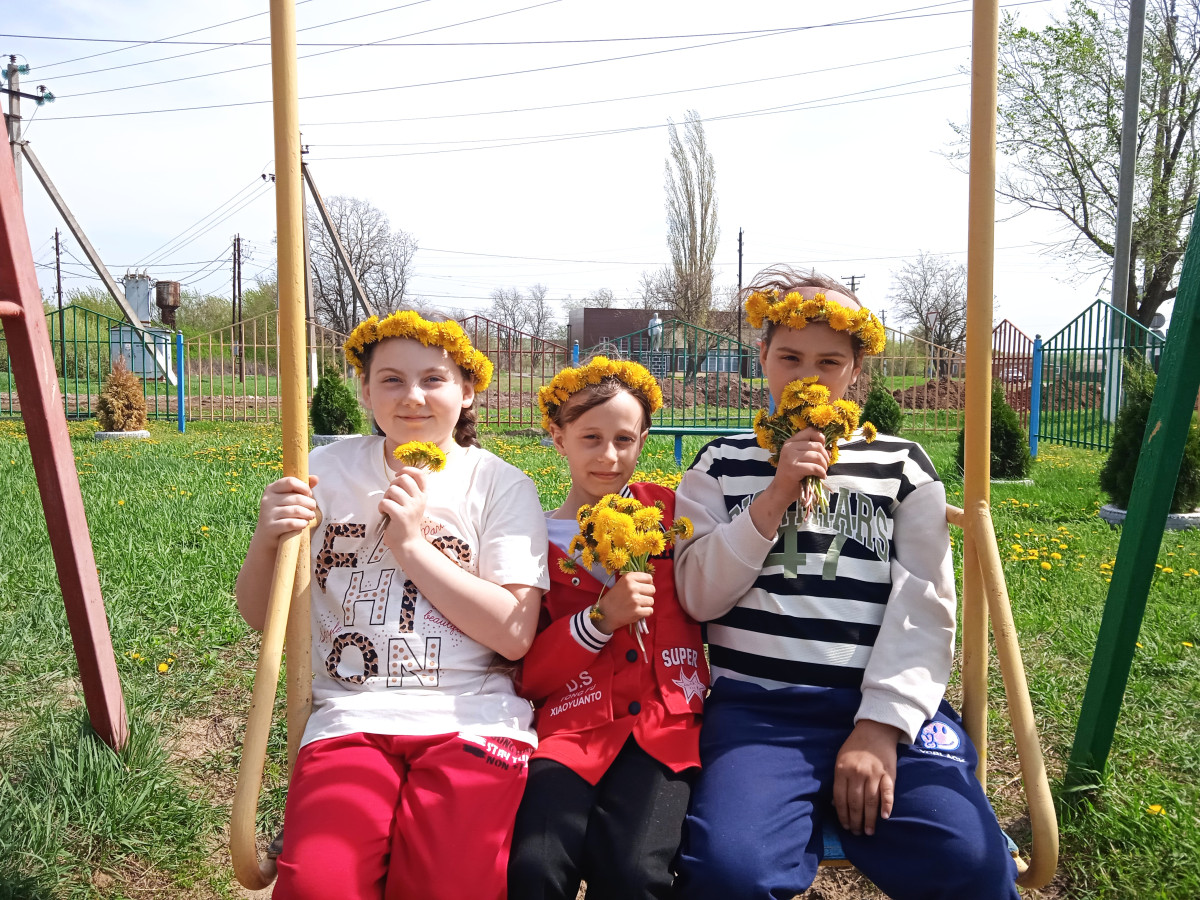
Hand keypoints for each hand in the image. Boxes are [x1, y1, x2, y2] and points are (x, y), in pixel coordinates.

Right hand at [257, 475, 318, 542]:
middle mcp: (268, 499)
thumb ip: (301, 488)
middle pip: (297, 498)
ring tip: (310, 516)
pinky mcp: (270, 527)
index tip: (309, 494)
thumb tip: (316, 478)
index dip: (304, 487)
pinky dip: (301, 524)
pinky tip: (304, 524)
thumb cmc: (281, 514)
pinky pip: (291, 523)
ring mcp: (268, 513)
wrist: (266, 535)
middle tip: (313, 509)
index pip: (290, 481)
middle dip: (310, 504)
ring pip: (296, 511)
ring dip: (308, 514)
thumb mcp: (288, 499)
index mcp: (272, 489)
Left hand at [380, 466, 427, 556]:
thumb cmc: (407, 522)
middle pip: (403, 478)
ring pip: (392, 490)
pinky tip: (385, 513)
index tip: (398, 475)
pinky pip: (385, 502)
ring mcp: (411, 507)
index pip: (420, 474)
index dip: (407, 470)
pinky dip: (381, 507)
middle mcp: (419, 499)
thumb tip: (398, 476)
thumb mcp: (414, 504)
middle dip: (393, 485)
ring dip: (386, 497)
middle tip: (392, 496)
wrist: (408, 542)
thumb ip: (410, 490)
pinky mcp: (401, 515)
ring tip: (389, 507)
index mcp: (423, 495)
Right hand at [594, 571, 654, 634]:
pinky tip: (637, 611)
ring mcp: (635, 600)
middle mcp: (632, 587)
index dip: (647, 583)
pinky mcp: (637, 612)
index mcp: (628, 578)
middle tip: (639, 598)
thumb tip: (651, 582)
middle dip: (647, 594)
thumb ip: (635, 580)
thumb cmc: (614, 597)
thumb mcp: (622, 583)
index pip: (649, 578)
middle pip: (652, 589)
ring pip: (651, 601)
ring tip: (636, 605)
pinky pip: (650, 611)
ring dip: (646, 604)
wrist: (605, 613)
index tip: (642, 588)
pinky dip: (645, 612)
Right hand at [750, 428, 829, 535]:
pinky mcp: (793, 468)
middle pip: (817, 445)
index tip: (823, 449)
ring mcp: (790, 457)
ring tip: (822, 472)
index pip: (810, 431)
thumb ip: (813, 452)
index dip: (821, 438)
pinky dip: (821, 472)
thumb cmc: (793, 476)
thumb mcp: (802, 460)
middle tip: (824, 466)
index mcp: (790, 442)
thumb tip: (829, 450)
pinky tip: (821, 476)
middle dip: (825, 457)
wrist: (780, 492)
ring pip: (817, 456)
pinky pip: (815, 467)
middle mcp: (789, 447)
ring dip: (824, 466)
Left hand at [832, 719, 900, 836]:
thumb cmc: (855, 747)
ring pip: (871, 801)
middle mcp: (858, 773)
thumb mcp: (840, 760)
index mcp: (842, 770)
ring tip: (869, 831)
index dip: (842, 815)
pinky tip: (885, 817)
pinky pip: (888, 792)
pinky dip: (887, 805)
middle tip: (856, 833)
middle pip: (856, 803)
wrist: (876, 730)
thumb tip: (836, 805)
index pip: (840, 798)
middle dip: (855, 821)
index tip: (844, 826)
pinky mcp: (889, 774)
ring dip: (870, 819)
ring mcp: (874, 774)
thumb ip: (839, 781)